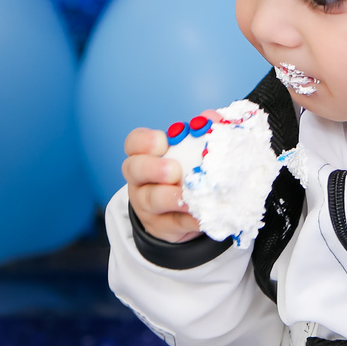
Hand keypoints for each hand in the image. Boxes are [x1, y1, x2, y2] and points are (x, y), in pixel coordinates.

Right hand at [122, 127, 200, 243]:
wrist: (182, 214)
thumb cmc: (184, 175)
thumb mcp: (191, 153)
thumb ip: (201, 134)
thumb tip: (212, 118)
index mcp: (145, 155)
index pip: (134, 143)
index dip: (144, 141)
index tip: (163, 141)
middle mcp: (140, 179)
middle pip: (134, 169)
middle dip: (152, 168)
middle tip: (174, 170)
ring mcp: (147, 205)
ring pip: (151, 200)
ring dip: (170, 198)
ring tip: (188, 199)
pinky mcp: (162, 227)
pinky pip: (174, 223)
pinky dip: (190, 220)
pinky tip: (204, 217)